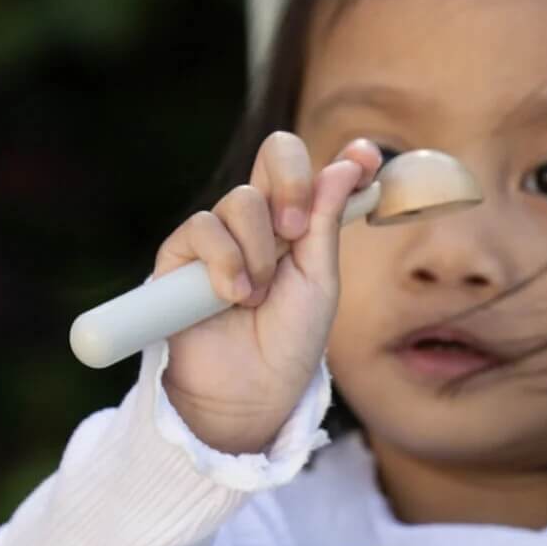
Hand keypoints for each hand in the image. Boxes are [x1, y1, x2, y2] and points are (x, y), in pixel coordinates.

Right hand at [156, 131, 382, 453]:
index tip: (366, 159)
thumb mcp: (320, 281)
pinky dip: (225, 263)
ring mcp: (219, 234)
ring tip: (256, 297)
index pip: (315, 171)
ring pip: (240, 201)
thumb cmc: (289, 342)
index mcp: (298, 224)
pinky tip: (233, 297)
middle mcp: (259, 220)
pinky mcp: (180, 256)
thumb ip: (326, 224)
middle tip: (295, 233)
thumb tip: (346, 167)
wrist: (250, 390)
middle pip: (276, 154)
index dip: (343, 159)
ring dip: (257, 252)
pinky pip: (202, 229)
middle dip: (293, 186)